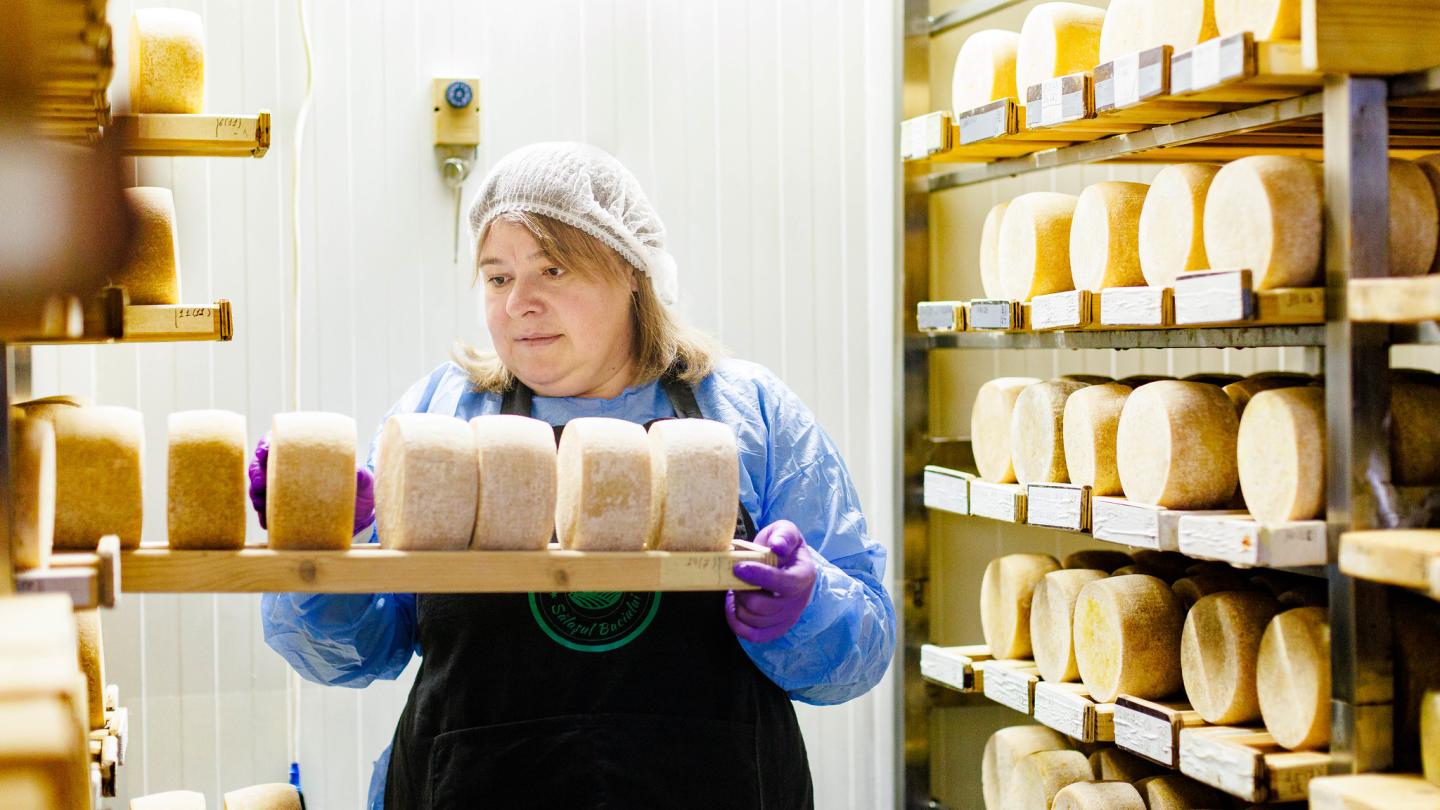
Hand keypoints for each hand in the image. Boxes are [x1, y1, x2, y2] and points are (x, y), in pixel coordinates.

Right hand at [248, 434, 376, 534]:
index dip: (264, 445)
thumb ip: (361, 475)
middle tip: (259, 485)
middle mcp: (290, 471)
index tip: (263, 453)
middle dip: (255, 475)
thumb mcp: (363, 480)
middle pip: (261, 467)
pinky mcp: (286, 512)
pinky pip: (269, 514)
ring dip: (257, 497)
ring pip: (260, 490)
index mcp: (303, 454)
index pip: (277, 443)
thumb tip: (356, 471)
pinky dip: (265, 517)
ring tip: (261, 505)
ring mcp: (285, 491)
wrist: (360, 514)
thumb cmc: (359, 488)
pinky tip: (267, 522)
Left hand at [726, 520, 817, 643]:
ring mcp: (788, 618)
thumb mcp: (786, 531)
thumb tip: (777, 546)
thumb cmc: (783, 547)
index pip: (785, 584)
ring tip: (737, 587)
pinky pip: (753, 635)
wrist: (788, 565)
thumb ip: (784, 535)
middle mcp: (799, 601)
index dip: (760, 577)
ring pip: (753, 620)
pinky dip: (737, 623)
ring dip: (738, 603)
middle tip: (734, 576)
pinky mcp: (776, 629)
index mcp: (804, 576)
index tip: (738, 567)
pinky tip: (734, 605)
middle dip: (741, 590)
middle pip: (762, 606)